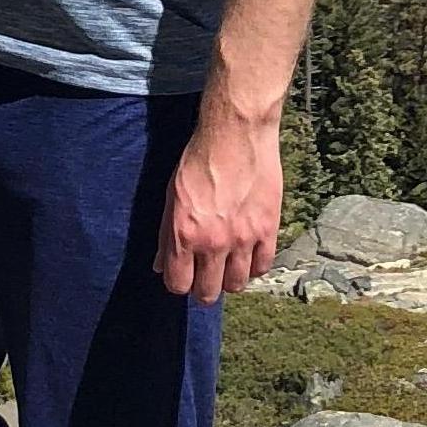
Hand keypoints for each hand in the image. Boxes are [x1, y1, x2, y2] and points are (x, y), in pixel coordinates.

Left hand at [156, 102, 283, 305]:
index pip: (178, 284)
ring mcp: (243, 238)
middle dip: (203, 289)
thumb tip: (159, 265)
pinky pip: (262, 266)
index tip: (183, 275)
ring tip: (227, 266)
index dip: (179, 283)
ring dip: (229, 279)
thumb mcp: (171, 196)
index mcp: (184, 234)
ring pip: (236, 285)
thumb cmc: (198, 160)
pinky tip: (248, 254)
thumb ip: (165, 235)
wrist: (235, 134)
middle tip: (206, 277)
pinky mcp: (267, 229)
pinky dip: (254, 266)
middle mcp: (213, 242)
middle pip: (208, 292)